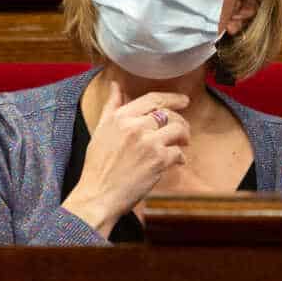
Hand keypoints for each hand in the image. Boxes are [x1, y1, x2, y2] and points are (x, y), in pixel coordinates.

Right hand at [62, 78, 189, 237]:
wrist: (98, 195)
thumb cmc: (98, 166)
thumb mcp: (100, 130)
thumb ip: (111, 106)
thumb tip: (115, 85)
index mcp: (120, 117)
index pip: (152, 99)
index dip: (172, 98)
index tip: (183, 100)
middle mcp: (135, 126)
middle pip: (168, 114)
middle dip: (180, 120)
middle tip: (183, 129)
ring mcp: (148, 143)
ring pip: (178, 129)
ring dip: (184, 137)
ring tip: (182, 143)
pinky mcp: (158, 160)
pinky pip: (178, 152)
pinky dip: (180, 157)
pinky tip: (177, 162)